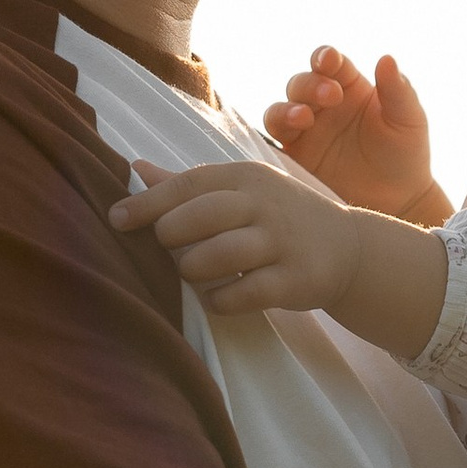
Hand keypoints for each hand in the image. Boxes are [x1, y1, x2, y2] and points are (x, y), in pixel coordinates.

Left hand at [112, 159, 361, 313]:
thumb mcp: (242, 190)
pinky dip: (220, 299)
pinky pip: (243, 293)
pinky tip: (217, 297)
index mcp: (246, 177)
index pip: (189, 184)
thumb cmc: (279, 217)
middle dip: (171, 235)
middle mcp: (265, 204)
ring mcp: (282, 243)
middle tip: (168, 247)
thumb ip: (188, 183)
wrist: (349, 248)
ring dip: (192, 268)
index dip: (148, 202)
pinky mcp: (294, 280)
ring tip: (191, 271)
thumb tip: (135, 168)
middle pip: (202, 215)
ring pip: (220, 255)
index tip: (117, 218)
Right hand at [264, 46, 443, 219]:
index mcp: (349, 87)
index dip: (324, 57)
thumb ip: (398, 89)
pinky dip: (275, 136)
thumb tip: (386, 58)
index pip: (330, 63)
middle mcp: (322, 105)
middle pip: (301, 83)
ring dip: (286, 110)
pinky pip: (274, 143)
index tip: (329, 60)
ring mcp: (306, 131)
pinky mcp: (295, 159)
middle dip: (311, 85)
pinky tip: (290, 136)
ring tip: (303, 117)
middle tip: (330, 96)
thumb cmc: (406, 153)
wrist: (399, 201)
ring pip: (280, 110)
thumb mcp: (408, 119)